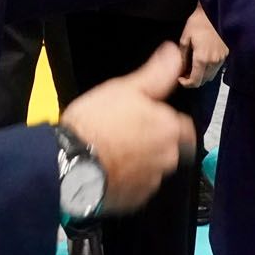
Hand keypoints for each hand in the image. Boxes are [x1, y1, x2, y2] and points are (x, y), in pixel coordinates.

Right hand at [59, 42, 195, 214]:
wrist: (69, 163)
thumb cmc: (97, 122)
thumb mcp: (125, 88)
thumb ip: (156, 74)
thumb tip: (175, 53)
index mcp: (170, 130)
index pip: (185, 127)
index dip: (166, 120)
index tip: (147, 118)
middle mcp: (168, 158)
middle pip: (169, 148)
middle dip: (154, 142)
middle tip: (125, 132)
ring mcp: (151, 182)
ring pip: (152, 168)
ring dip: (141, 161)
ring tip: (113, 151)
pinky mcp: (135, 201)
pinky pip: (137, 187)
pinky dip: (127, 179)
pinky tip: (108, 168)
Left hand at [177, 6, 226, 87]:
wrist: (215, 11)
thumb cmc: (199, 22)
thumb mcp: (185, 37)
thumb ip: (183, 56)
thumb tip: (182, 67)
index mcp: (202, 58)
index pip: (195, 81)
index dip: (186, 83)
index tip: (181, 78)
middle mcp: (214, 61)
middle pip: (204, 81)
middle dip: (194, 79)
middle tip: (186, 72)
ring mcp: (222, 58)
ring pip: (211, 75)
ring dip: (202, 75)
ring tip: (194, 66)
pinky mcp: (226, 54)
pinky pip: (217, 67)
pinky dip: (209, 68)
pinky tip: (203, 60)